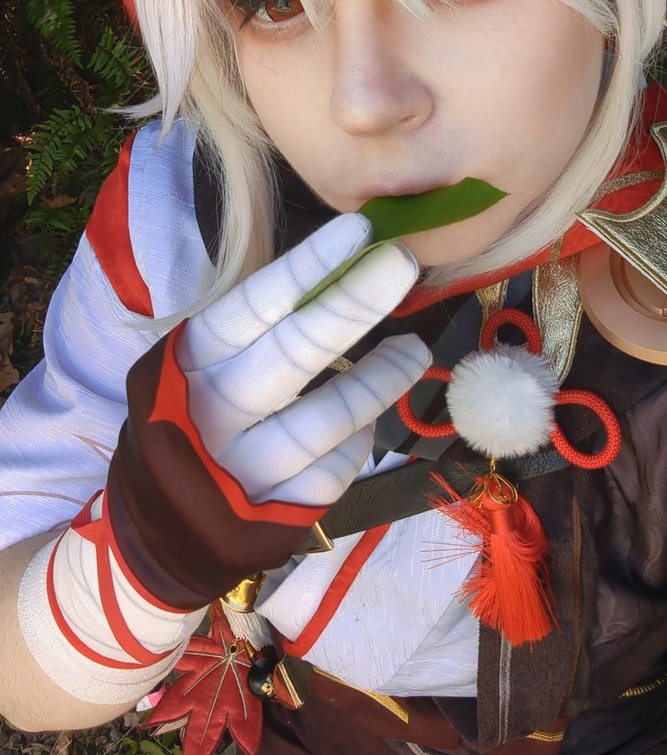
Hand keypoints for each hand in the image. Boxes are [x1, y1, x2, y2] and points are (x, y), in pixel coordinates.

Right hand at [106, 213, 427, 608]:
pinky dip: (357, 438)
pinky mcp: (276, 515)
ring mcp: (242, 470)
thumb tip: (349, 268)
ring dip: (381, 378)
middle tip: (403, 263)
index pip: (252, 305)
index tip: (359, 232)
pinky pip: (335, 467)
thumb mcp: (208, 365)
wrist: (163, 522)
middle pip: (294, 353)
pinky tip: (362, 421)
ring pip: (327, 419)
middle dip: (354, 303)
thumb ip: (266, 327)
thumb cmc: (199, 415)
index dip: (308, 266)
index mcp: (190, 362)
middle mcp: (210, 414)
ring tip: (414, 350)